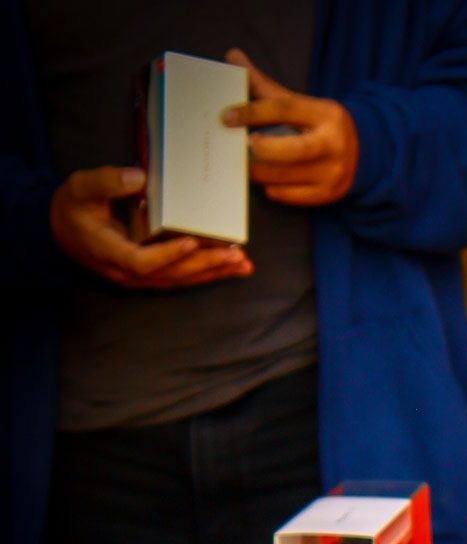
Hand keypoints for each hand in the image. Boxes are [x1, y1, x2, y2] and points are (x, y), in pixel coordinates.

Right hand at [50, 167, 252, 288]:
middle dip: (206, 265)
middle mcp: (127, 272)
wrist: (61, 233)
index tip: (192, 242)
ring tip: (243, 265)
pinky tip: (228, 267)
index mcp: (110, 252)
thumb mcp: (80, 188)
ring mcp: (139, 277)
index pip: (143, 261)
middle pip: (171, 275)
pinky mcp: (149, 275)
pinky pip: (180, 277)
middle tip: (236, 256)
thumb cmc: (72, 209)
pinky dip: (205, 272)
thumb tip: (140, 177)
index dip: (168, 255)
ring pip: (180, 280)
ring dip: (213, 273)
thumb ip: (107, 182)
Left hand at [224, 49, 357, 205]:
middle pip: (293, 150)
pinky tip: (265, 181)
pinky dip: (273, 189)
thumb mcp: (301, 103)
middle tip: (243, 147)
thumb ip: (266, 85)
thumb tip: (232, 56)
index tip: (227, 117)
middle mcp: (332, 144)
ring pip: (288, 176)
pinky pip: (291, 196)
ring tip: (246, 165)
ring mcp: (332, 173)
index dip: (253, 113)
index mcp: (325, 113)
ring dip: (260, 171)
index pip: (285, 110)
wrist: (363, 153)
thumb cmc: (321, 125)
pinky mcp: (327, 194)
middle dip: (262, 149)